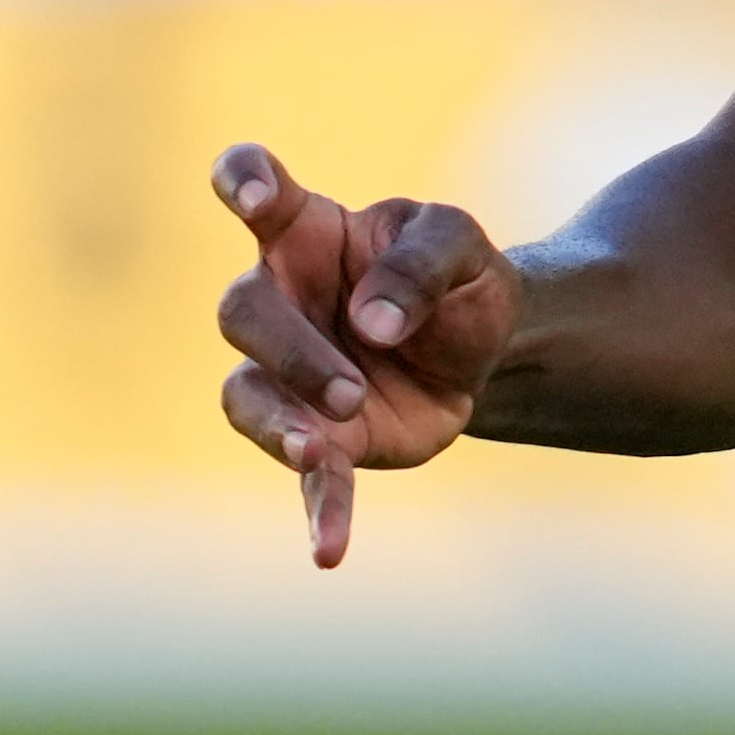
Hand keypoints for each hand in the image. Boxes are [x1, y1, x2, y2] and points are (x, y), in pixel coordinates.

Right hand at [212, 145, 521, 566]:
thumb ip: (420, 266)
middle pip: (244, 313)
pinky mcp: (322, 439)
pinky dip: (319, 511)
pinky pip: (305, 478)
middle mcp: (282, 297)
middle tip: (349, 384)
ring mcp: (291, 373)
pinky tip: (329, 552)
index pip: (252, 186)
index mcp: (308, 230)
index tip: (257, 195)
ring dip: (281, 424)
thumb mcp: (462, 247)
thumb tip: (371, 322)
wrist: (491, 348)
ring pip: (247, 397)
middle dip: (288, 351)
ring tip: (321, 447)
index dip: (244, 181)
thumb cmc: (459, 279)